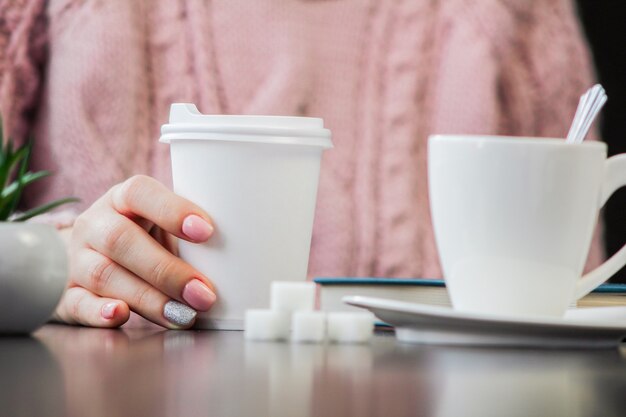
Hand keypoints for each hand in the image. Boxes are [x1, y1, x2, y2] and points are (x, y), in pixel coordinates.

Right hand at [53, 175, 216, 328]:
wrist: (89, 255)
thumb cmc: (142, 238)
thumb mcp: (161, 226)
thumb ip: (188, 237)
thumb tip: (235, 264)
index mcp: (122, 199)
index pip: (140, 193)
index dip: (173, 210)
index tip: (207, 232)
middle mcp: (94, 224)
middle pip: (121, 240)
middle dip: (167, 271)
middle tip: (203, 294)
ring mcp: (76, 259)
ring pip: (104, 275)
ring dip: (149, 299)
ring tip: (183, 316)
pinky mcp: (65, 294)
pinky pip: (77, 303)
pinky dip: (98, 312)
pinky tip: (121, 315)